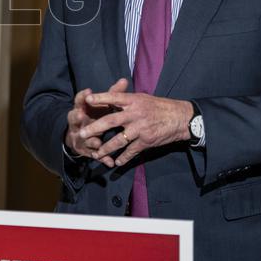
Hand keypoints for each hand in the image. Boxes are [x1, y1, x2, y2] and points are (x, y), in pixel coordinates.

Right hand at [64, 78, 128, 159]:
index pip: (79, 101)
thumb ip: (113, 94)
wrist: (80, 136)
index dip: (82, 97)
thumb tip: (124, 80)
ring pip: (83, 138)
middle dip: (76, 117)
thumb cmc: (94, 116)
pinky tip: (109, 162)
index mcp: (81, 109)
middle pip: (73, 118)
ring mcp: (79, 136)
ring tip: (97, 142)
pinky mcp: (85, 150)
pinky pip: (93, 155)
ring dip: (90, 140)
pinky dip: (102, 158)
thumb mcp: (102, 105)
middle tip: (80, 115)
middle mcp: (77, 122)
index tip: (88, 91)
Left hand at [76, 89, 193, 167]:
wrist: (180, 118)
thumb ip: (126, 99)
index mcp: (134, 101)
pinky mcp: (146, 141)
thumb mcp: (143, 99)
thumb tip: (110, 97)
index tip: (87, 99)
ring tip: (96, 154)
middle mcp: (135, 114)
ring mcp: (140, 128)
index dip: (100, 98)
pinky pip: (131, 151)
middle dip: (95, 128)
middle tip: (81, 133)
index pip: (114, 97)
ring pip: (119, 140)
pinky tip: (116, 163)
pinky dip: (123, 158)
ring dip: (106, 148)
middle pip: (111, 121)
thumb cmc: (160, 107)